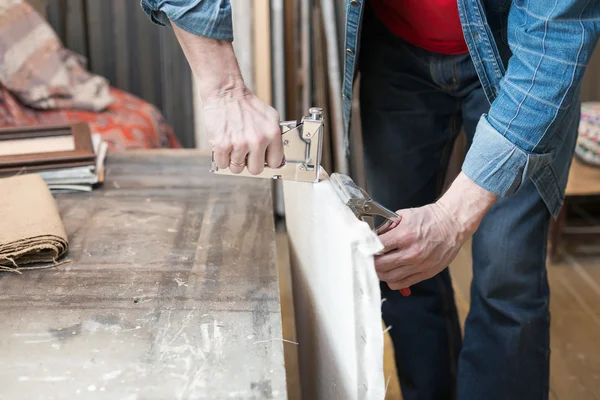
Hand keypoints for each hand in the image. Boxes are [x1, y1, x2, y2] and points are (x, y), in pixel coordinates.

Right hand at [169, 23, 283, 174]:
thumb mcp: (269, 117)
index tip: (261, 159)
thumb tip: (275, 158)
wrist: (225, 91)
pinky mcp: (222, 145)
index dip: (266, 161)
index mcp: (272, 133)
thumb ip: (274, 137)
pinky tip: (224, 143)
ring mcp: (240, 144)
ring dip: (233, 159)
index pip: (275, 163)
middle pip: (256, 170)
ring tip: (233, 144)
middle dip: (249, 163)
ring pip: (237, 168)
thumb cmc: (246, 104)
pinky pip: (222, 164)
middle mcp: (258, 140)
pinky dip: (221, 157)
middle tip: (244, 152)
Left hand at [375, 202, 468, 290]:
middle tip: (369, 259)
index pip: (376, 248)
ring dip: (380, 273)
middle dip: (371, 262)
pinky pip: (402, 283)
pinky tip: (391, 274)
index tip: (364, 248)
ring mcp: (419, 265)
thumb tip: (372, 238)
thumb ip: (386, 228)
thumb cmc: (428, 218)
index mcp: (404, 236)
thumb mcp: (403, 215)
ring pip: (389, 277)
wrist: (452, 224)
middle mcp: (411, 253)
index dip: (367, 248)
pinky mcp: (426, 273)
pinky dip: (392, 281)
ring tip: (379, 267)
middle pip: (380, 265)